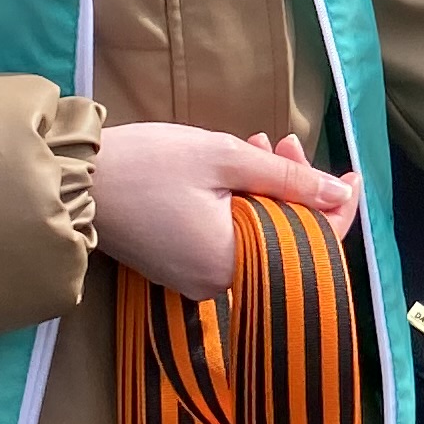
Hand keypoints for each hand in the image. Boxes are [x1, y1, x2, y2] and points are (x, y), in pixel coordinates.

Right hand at [90, 123, 356, 294]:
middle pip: (284, 238)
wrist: (72, 179)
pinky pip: (229, 238)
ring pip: (257, 234)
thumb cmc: (146, 164)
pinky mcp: (178, 266)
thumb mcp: (225, 158)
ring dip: (268, 188)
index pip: (311, 247)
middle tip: (286, 140)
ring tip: (259, 143)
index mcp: (232, 264)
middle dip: (295, 186)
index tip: (350, 173)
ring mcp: (195, 278)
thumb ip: (289, 178)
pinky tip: (238, 166)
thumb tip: (338, 194)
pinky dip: (242, 203)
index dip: (337, 209)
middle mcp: (217, 283)